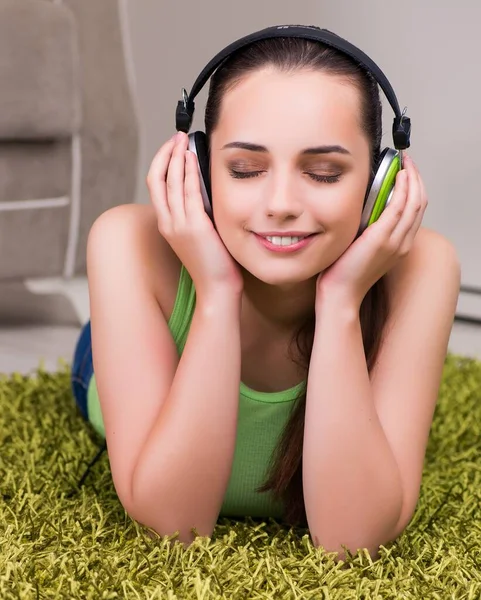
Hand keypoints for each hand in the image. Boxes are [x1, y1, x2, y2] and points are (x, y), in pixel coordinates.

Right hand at [146, 132, 243, 297]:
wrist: (217, 288)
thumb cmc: (214, 263)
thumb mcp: (200, 233)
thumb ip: (197, 212)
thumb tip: (204, 185)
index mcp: (167, 224)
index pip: (157, 187)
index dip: (162, 164)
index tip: (173, 148)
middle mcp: (168, 223)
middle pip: (157, 180)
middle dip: (165, 154)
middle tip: (176, 137)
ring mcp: (178, 224)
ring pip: (170, 182)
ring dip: (176, 158)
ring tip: (183, 141)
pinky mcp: (194, 226)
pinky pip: (188, 192)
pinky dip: (188, 172)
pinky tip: (192, 158)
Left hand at [316, 153, 427, 306]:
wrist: (340, 294)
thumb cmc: (344, 273)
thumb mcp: (361, 247)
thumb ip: (367, 229)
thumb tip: (362, 207)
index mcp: (399, 246)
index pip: (416, 212)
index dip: (415, 189)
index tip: (407, 172)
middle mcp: (402, 243)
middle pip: (420, 204)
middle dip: (417, 178)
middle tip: (407, 161)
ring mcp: (395, 241)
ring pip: (414, 203)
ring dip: (412, 178)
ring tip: (404, 163)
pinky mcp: (382, 238)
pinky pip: (399, 207)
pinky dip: (402, 189)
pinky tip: (398, 176)